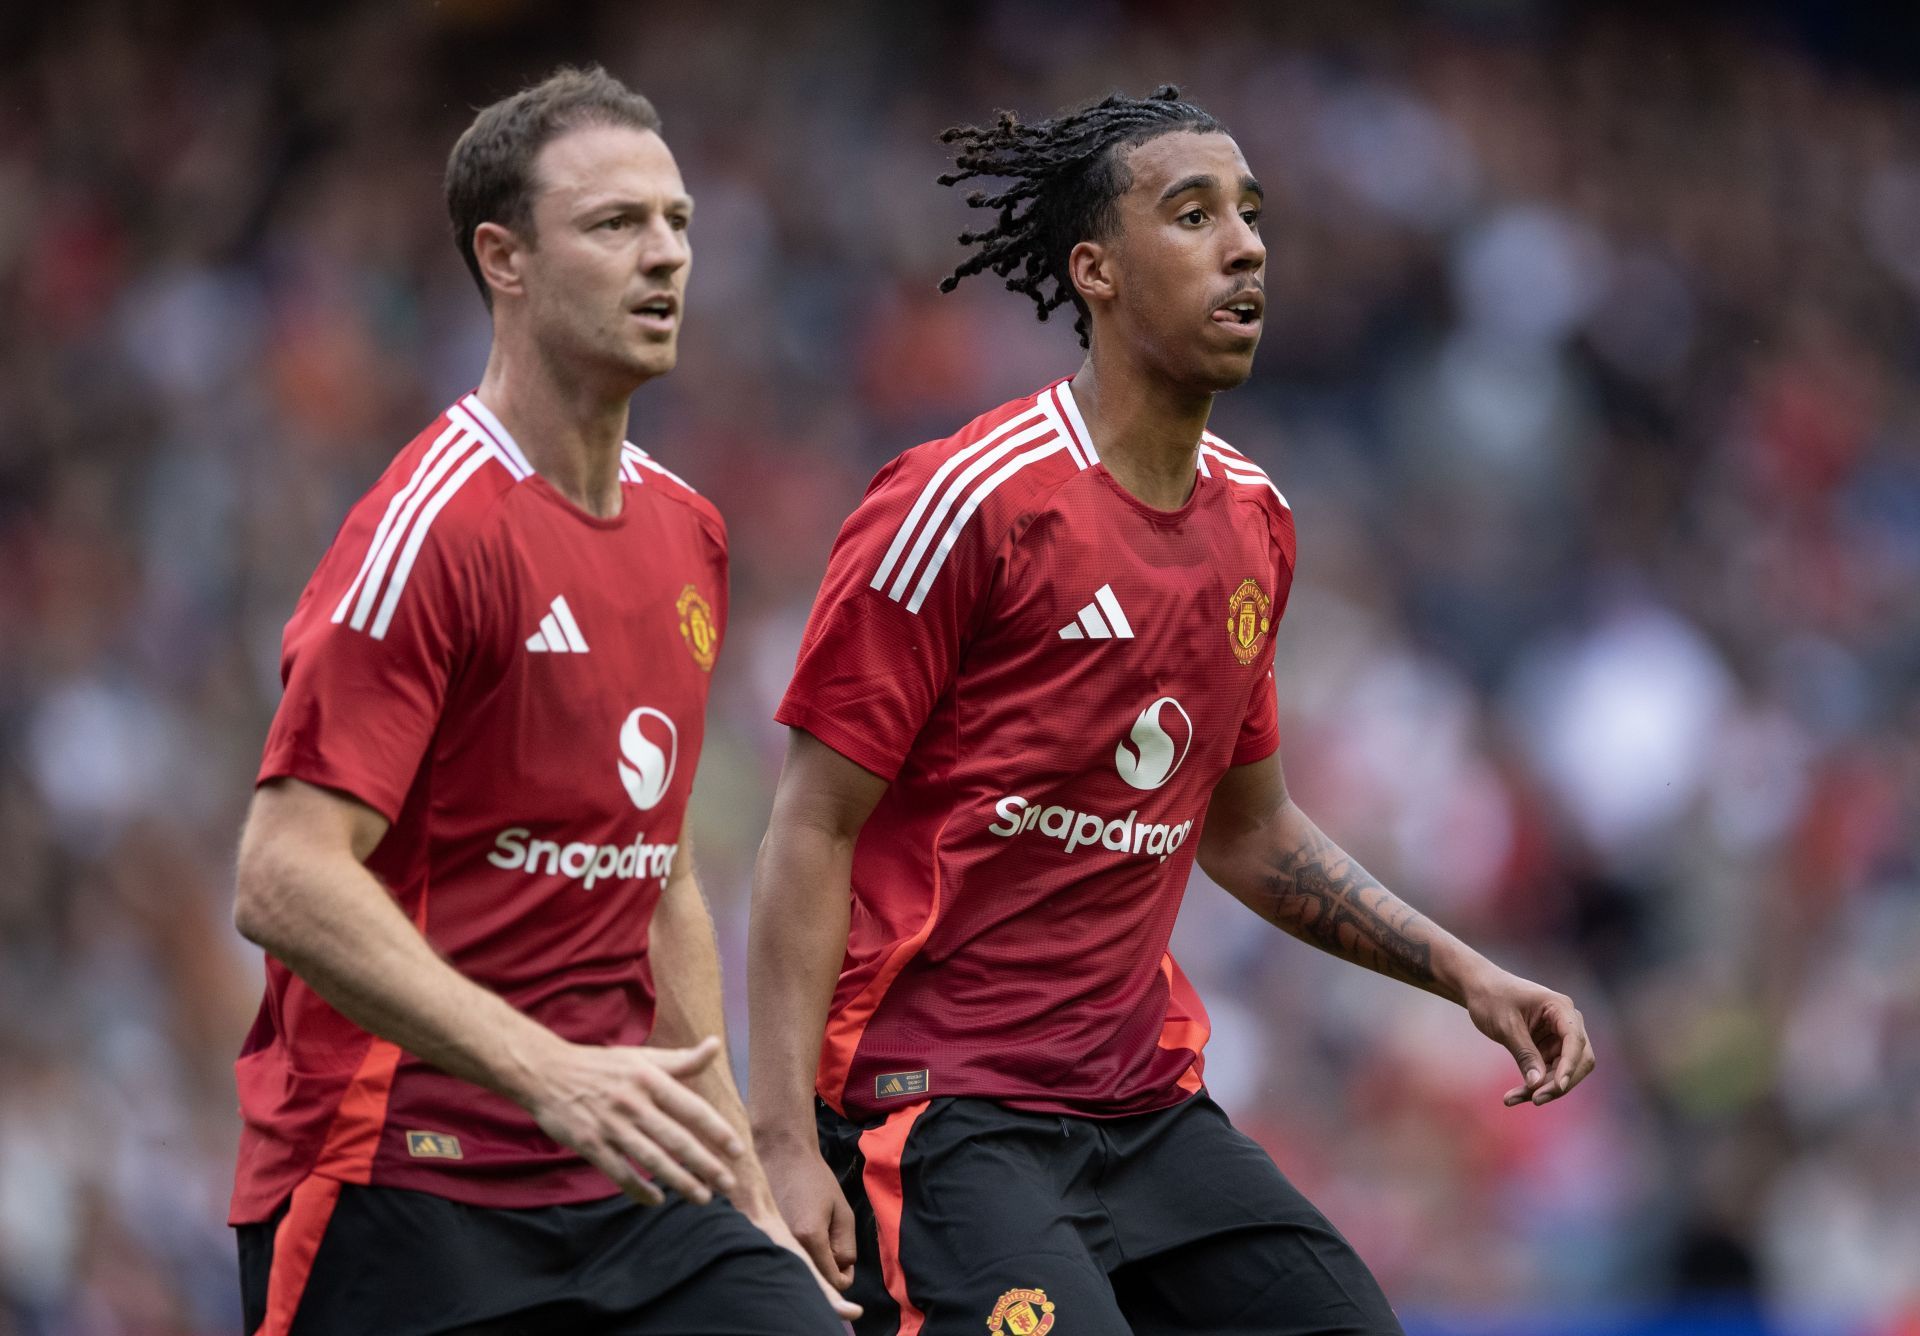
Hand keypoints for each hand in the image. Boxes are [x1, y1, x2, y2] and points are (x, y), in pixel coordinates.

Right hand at [520, 1034, 744, 1205]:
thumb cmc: (600, 1065)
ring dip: (680, 1181)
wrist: (546, 1072)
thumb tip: (715, 1046)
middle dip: (706, 1164)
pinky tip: (657, 1199)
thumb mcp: (641, 1058)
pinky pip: (620, 1172)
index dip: (716, 1131)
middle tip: (729, 1184)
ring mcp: (611, 1126)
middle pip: (677, 1140)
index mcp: (649, 1080)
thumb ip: (680, 1060)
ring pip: (652, 1160)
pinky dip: (639, 1189)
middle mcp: (633, 1103)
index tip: (737, 1151)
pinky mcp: (589, 1144)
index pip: (691, 1109)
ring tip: (703, 1197)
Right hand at [742, 1193, 863, 1321]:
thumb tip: (842, 1273)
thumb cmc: (816, 1181)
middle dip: (828, 1272)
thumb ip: (846, 1248)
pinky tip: (800, 1235)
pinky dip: (799, 1256)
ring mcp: (772, 1243)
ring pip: (800, 1273)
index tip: (846, 1261)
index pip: (832, 1282)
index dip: (845, 1277)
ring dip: (813, 1264)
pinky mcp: (765, 1239)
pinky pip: (788, 1261)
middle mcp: (787, 1245)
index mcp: (809, 1237)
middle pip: (814, 1282)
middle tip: (831, 1246)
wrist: (783, 1158)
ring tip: (815, 1237)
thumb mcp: (844, 1213)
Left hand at [1463, 968, 1595, 1106]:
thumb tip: (1538, 1084)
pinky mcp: (1549, 1048)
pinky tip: (1513, 1096)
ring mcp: (1560, 1037)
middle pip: (1578, 1060)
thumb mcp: (1506, 1026)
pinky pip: (1549, 1072)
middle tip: (1534, 1100)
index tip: (1558, 1086)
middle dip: (1558, 1082)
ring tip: (1512, 1099)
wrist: (1478, 989)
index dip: (1570, 1066)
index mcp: (1560, 1008)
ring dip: (1544, 1088)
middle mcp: (1567, 1022)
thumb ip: (1524, 1054)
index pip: (1575, 1041)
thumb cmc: (1491, 998)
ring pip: (1563, 1071)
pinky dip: (1535, 1085)